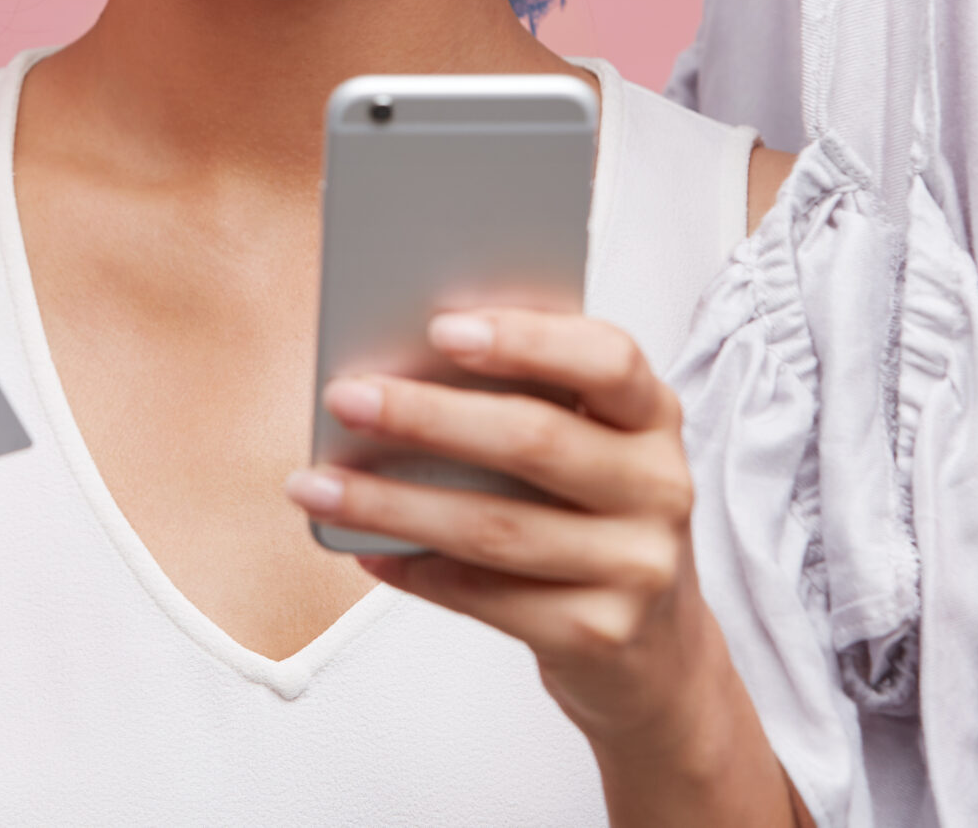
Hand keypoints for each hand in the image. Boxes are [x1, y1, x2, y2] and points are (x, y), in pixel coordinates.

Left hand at [282, 309, 795, 825]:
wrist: (653, 649)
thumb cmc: (588, 514)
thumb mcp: (584, 446)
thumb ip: (523, 402)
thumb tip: (393, 371)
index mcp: (652, 415)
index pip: (608, 358)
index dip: (527, 339)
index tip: (439, 327)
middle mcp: (660, 485)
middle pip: (534, 440)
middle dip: (426, 416)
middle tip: (345, 398)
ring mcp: (637, 565)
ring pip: (495, 527)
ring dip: (392, 504)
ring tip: (317, 488)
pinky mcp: (601, 634)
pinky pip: (487, 598)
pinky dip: (417, 570)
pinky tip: (366, 552)